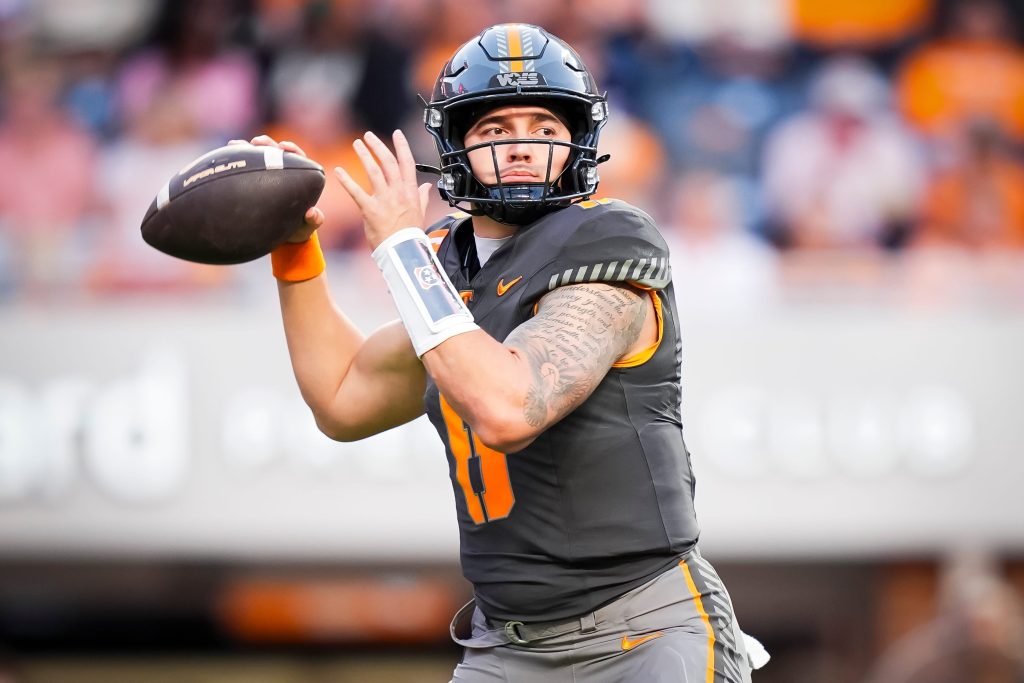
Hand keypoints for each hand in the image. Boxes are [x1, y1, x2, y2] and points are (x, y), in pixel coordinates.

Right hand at [230, 135, 323, 242]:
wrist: (279, 239)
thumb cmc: (296, 231)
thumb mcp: (305, 228)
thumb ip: (313, 221)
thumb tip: (312, 212)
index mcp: (300, 180)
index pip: (299, 158)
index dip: (292, 150)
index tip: (284, 147)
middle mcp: (283, 173)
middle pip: (276, 152)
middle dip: (267, 144)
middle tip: (257, 142)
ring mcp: (267, 176)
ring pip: (259, 156)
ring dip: (249, 148)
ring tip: (237, 144)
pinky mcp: (253, 180)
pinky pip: (245, 167)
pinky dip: (237, 158)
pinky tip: (227, 152)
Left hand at [333, 129, 431, 250]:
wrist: (402, 251)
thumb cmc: (411, 234)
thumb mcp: (420, 213)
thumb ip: (422, 197)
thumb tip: (427, 187)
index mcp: (410, 191)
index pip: (407, 163)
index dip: (402, 146)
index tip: (396, 134)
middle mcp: (397, 192)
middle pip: (387, 162)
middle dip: (378, 146)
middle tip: (368, 136)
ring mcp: (383, 199)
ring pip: (373, 171)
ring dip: (364, 155)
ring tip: (357, 144)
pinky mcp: (369, 209)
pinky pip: (355, 191)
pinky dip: (346, 180)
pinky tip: (338, 170)